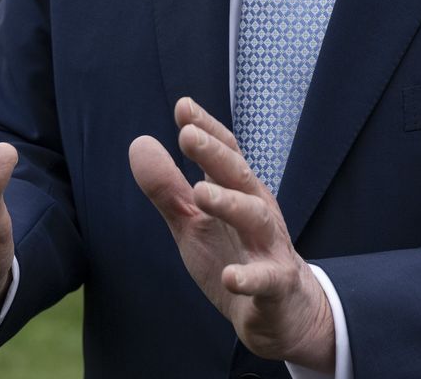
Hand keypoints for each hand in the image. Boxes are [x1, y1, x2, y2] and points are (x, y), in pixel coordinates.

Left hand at [129, 97, 336, 370]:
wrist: (282, 314)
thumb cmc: (234, 256)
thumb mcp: (193, 223)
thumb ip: (167, 187)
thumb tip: (139, 142)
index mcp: (238, 193)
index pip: (225, 154)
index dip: (206, 130)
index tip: (183, 106)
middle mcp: (258, 213)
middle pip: (239, 177)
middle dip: (215, 154)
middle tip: (187, 135)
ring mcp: (270, 248)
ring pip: (256, 219)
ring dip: (230, 203)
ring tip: (200, 193)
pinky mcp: (276, 287)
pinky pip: (267, 280)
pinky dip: (249, 277)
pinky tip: (231, 277)